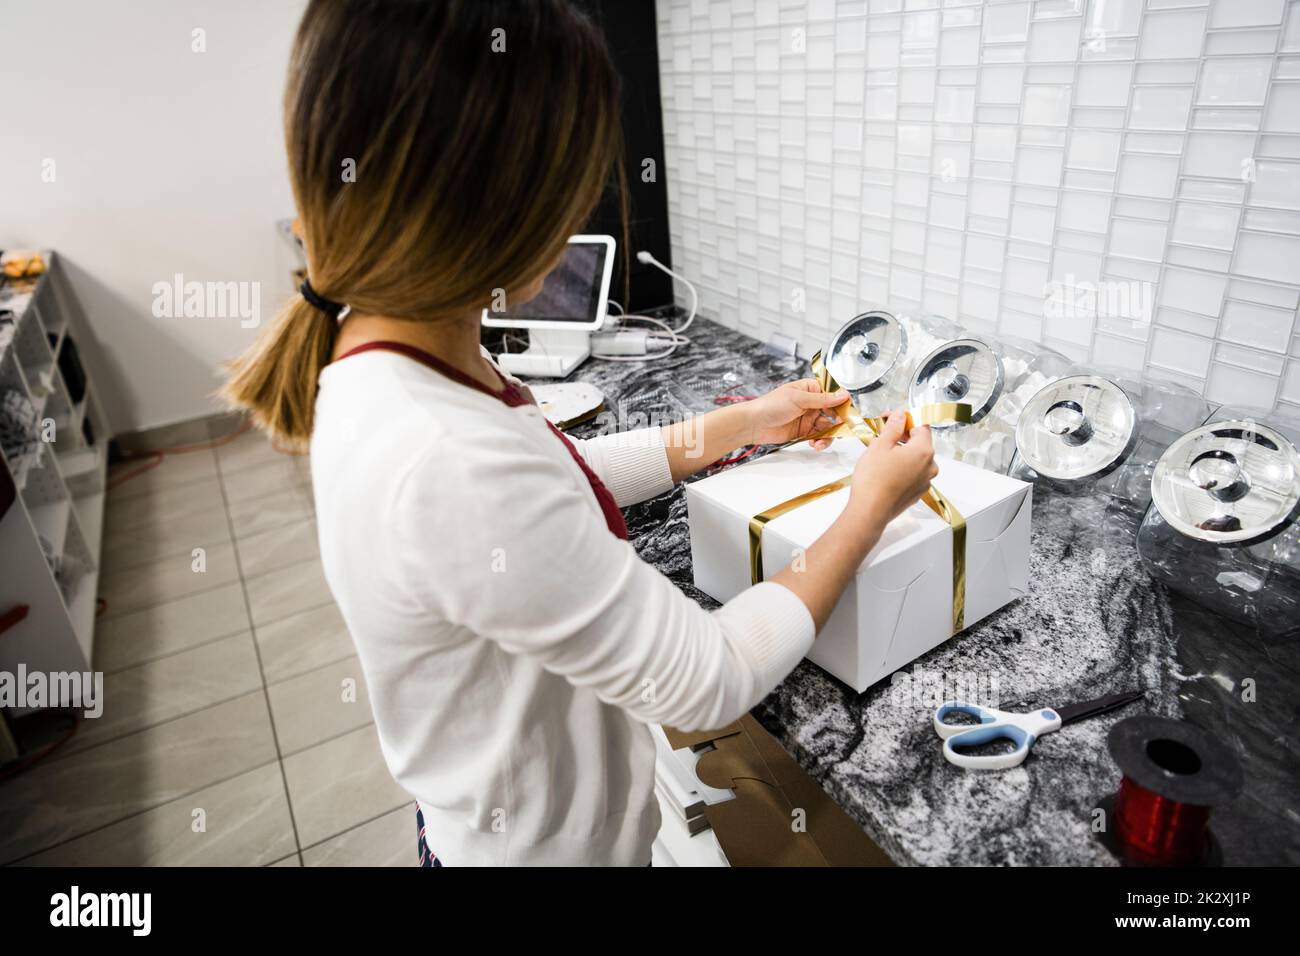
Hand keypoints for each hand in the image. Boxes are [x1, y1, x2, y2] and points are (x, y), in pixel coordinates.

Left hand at [744, 379, 849, 448]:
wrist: (753, 424)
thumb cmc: (770, 405)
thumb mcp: (799, 399)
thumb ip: (822, 399)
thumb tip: (843, 395)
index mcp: (810, 389)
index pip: (833, 394)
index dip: (842, 403)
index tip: (850, 412)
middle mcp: (812, 403)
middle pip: (834, 413)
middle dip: (838, 423)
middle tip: (841, 431)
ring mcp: (808, 418)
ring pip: (828, 427)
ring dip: (828, 436)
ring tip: (821, 442)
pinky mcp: (804, 432)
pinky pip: (819, 437)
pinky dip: (820, 442)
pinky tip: (815, 445)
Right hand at [848, 410, 937, 524]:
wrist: (870, 511)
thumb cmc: (874, 479)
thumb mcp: (880, 445)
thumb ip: (893, 427)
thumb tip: (901, 416)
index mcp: (924, 451)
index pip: (922, 426)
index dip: (906, 419)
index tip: (891, 418)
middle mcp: (930, 466)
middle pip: (920, 443)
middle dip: (903, 435)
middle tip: (882, 434)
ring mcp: (925, 481)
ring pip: (916, 459)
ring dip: (902, 452)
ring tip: (881, 453)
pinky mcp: (917, 493)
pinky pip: (913, 473)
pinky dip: (902, 467)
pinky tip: (885, 470)